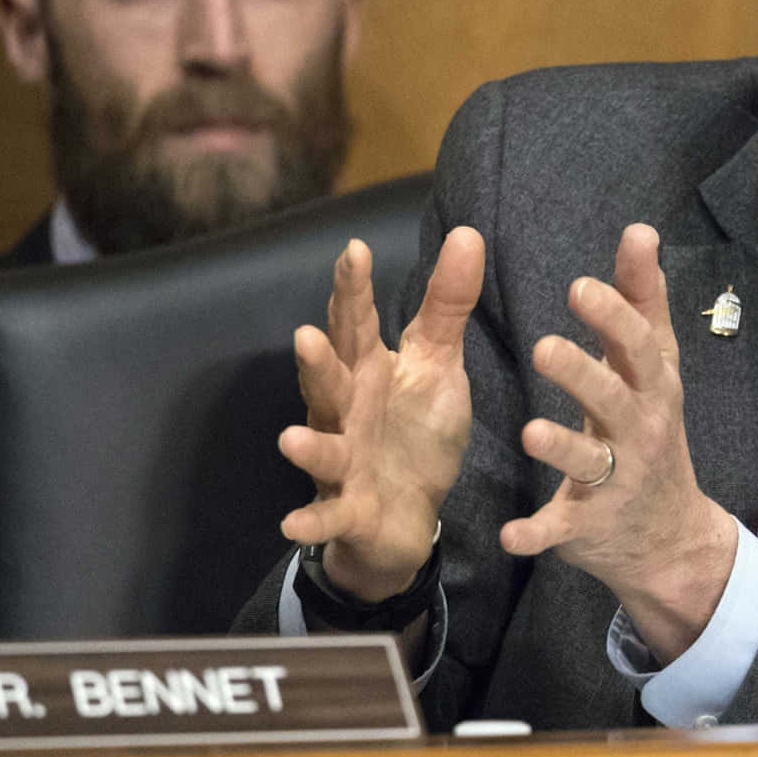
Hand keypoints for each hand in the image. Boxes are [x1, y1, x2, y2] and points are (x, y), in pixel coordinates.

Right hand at [278, 228, 484, 600]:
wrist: (409, 515)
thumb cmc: (415, 430)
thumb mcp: (438, 364)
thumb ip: (448, 304)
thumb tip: (468, 232)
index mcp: (369, 370)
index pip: (358, 324)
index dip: (354, 290)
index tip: (355, 250)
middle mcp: (347, 411)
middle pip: (330, 382)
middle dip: (318, 363)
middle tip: (306, 336)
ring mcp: (344, 462)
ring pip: (324, 449)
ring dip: (309, 446)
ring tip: (290, 438)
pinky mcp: (350, 510)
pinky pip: (329, 516)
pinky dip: (313, 521)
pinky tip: (293, 524)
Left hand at [502, 223, 737, 661]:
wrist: (670, 537)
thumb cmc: (652, 431)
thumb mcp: (656, 369)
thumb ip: (642, 300)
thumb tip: (640, 230)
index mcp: (651, 387)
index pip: (637, 346)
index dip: (611, 317)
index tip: (579, 287)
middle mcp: (638, 431)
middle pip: (613, 399)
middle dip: (583, 374)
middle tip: (543, 348)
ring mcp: (615, 481)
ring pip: (588, 461)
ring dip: (561, 448)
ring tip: (530, 432)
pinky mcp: (588, 525)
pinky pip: (559, 528)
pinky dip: (536, 533)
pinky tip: (508, 535)